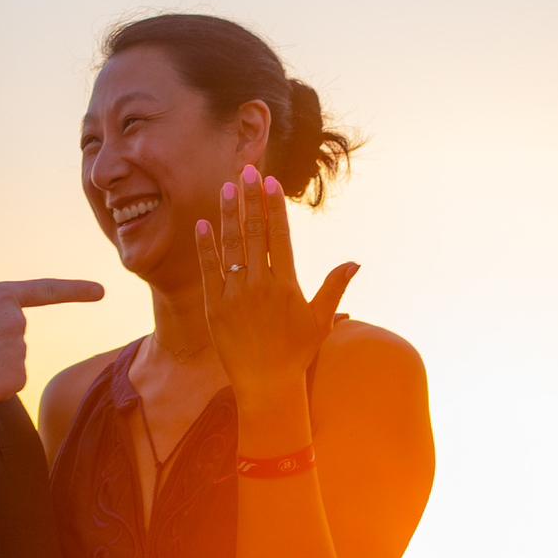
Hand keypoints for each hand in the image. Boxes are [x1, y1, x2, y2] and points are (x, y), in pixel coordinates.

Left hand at [194, 165, 356, 402]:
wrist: (266, 385)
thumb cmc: (297, 353)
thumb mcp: (320, 320)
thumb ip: (334, 287)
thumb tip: (354, 262)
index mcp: (286, 285)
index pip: (279, 236)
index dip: (274, 207)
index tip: (271, 183)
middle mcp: (260, 285)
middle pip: (254, 233)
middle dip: (251, 200)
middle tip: (247, 172)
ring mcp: (235, 295)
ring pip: (231, 247)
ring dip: (228, 215)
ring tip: (227, 188)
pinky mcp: (215, 307)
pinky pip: (209, 270)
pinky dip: (205, 247)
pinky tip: (203, 224)